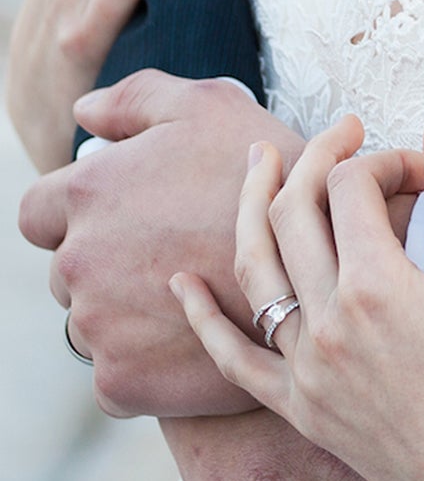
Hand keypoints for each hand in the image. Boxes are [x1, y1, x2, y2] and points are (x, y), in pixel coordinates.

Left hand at [17, 71, 310, 416]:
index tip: (125, 219)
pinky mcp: (121, 382)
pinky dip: (144, 365)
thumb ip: (136, 98)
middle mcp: (78, 259)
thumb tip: (83, 112)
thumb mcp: (209, 105)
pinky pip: (113, 375)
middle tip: (173, 256)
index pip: (39, 213)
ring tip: (191, 298)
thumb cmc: (269, 172)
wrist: (326, 265)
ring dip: (125, 315)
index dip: (81, 215)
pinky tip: (189, 343)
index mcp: (89, 192)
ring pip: (91, 324)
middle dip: (108, 264)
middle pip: (68, 270)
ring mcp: (96, 326)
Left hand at [172, 111, 423, 480]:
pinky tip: (182, 283)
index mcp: (378, 288)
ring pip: (256, 268)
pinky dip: (203, 318)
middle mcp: (328, 326)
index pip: (354, 185)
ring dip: (251, 205)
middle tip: (347, 130)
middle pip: (295, 211)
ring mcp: (306, 371)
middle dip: (319, 157)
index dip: (388, 158)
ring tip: (258, 162)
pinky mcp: (301, 410)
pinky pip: (234, 360)